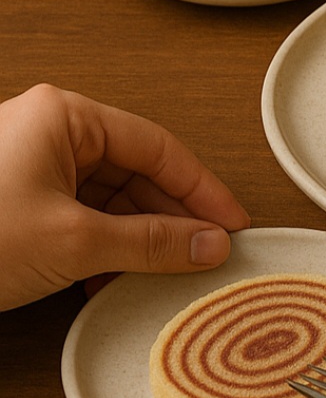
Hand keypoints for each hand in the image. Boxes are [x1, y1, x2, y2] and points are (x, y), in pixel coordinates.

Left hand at [0, 85, 249, 310]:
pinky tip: (113, 280)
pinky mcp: (16, 204)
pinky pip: (79, 219)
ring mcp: (30, 168)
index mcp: (65, 117)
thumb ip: (151, 242)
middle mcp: (49, 134)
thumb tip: (208, 245)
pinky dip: (102, 250)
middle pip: (136, 173)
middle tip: (205, 254)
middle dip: (170, 219)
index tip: (231, 223)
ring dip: (137, 240)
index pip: (159, 147)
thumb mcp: (72, 241)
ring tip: (164, 273)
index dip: (202, 189)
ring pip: (109, 200)